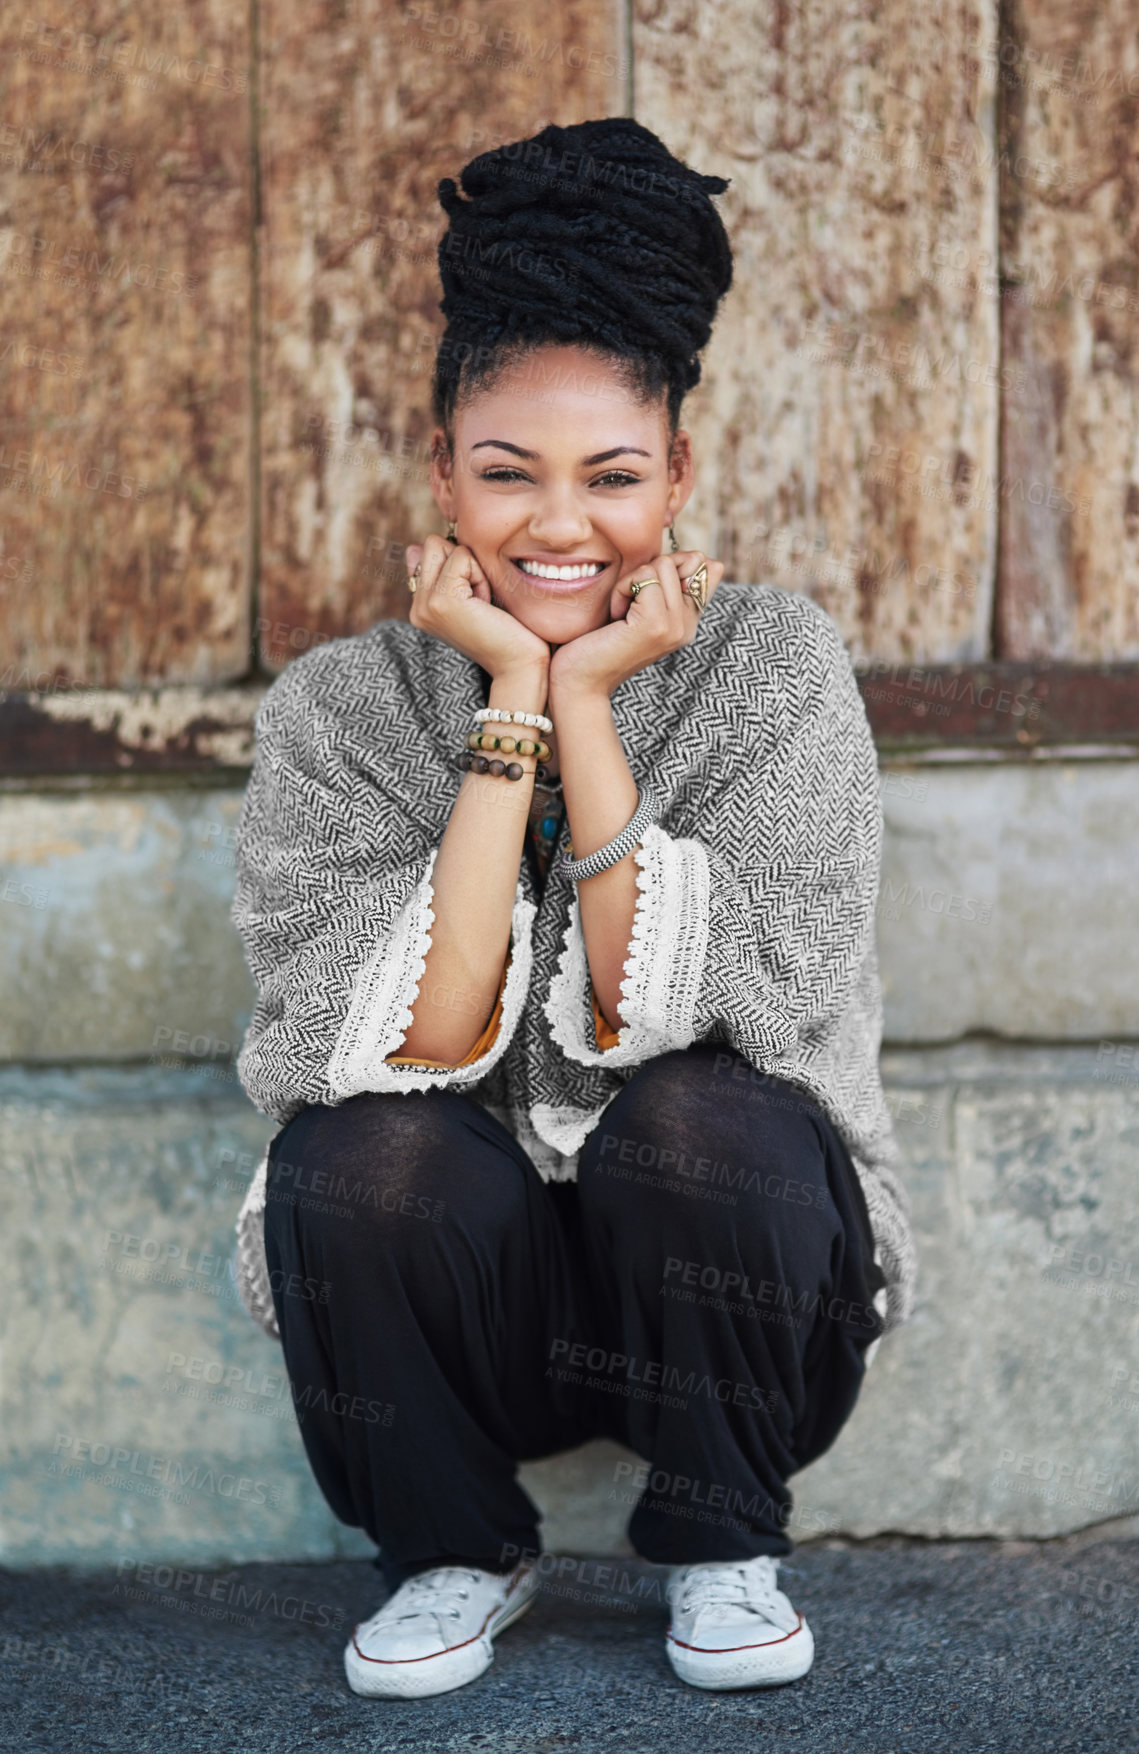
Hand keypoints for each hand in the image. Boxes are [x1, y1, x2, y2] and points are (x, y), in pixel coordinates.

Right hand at [406, 535, 550, 681]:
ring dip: (472, 568)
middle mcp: (417, 607)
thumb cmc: (506, 631)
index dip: (460, 564)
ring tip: (482, 603)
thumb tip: (414, 547)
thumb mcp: (471, 598)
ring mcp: (426, 604)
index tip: (475, 600)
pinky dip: (480, 575)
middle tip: (480, 598)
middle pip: (432, 544)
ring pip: (444, 547)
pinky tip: (486, 605)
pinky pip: (461, 557)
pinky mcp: (441, 601)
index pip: (427, 553)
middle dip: (464, 562)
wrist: (517, 666)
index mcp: (421, 607)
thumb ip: (444, 574)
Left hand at [547, 550, 723, 703]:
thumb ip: (664, 585)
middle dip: (648, 571)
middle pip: (686, 559)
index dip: (677, 561)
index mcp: (689, 621)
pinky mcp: (656, 623)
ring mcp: (676, 625)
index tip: (647, 586)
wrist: (580, 682)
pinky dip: (622, 589)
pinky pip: (644, 577)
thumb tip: (698, 556)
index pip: (709, 569)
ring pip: (664, 565)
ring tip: (621, 611)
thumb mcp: (639, 607)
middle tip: (629, 603)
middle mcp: (689, 625)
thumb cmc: (600, 640)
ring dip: (632, 580)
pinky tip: (615, 616)